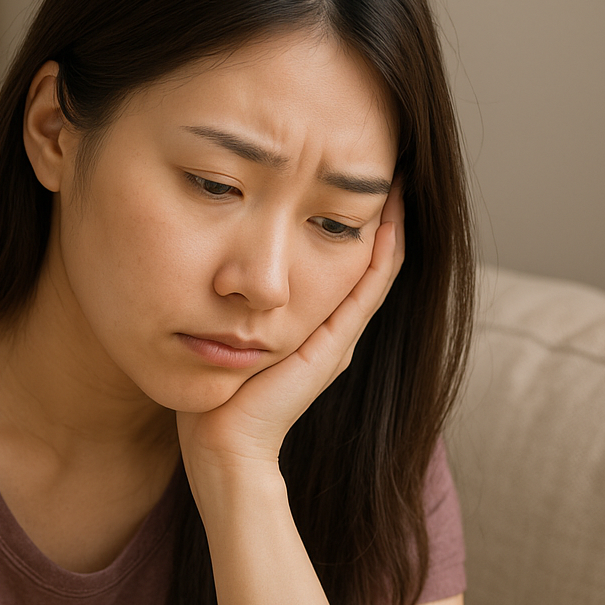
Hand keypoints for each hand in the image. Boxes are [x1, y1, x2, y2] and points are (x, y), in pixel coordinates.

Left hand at [177, 183, 405, 472]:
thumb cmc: (210, 395)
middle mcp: (331, 328)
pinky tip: (389, 215)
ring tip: (395, 176)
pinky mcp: (336, 345)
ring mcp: (338, 336)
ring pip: (376, 266)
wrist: (222, 444)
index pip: (337, 258)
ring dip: (388, 221)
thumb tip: (209, 262)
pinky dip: (384, 250)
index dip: (344, 213)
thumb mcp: (221, 331)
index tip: (338, 168)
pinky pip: (370, 287)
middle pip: (364, 257)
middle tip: (381, 161)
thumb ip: (227, 301)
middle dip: (371, 209)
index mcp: (308, 325)